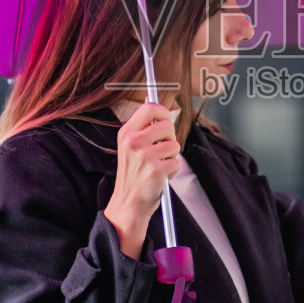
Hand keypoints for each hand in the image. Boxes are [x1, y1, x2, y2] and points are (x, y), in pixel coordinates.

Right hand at [102, 103, 180, 258]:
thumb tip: (150, 99)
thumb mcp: (129, 146)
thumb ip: (142, 125)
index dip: (163, 112)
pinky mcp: (156, 170)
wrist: (128, 203)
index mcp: (126, 133)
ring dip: (172, 157)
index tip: (165, 121)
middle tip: (162, 151)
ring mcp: (144, 156)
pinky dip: (173, 171)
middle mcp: (133, 142)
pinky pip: (177, 162)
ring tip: (159, 166)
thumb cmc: (133, 174)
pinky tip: (161, 176)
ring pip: (175, 145)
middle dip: (170, 138)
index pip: (150, 108)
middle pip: (167, 125)